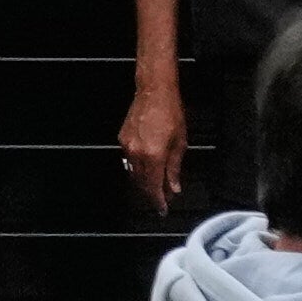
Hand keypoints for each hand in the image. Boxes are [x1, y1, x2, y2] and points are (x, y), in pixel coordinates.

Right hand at [115, 75, 190, 206]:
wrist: (154, 91)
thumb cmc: (170, 112)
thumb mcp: (179, 142)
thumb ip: (174, 168)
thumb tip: (174, 187)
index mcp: (153, 155)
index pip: (154, 186)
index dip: (158, 200)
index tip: (162, 209)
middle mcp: (137, 153)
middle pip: (142, 183)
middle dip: (151, 193)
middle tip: (161, 199)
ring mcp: (127, 146)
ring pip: (134, 173)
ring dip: (145, 182)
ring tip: (156, 185)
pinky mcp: (122, 139)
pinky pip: (129, 160)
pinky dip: (138, 168)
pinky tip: (147, 167)